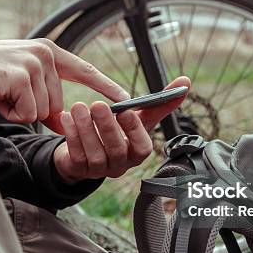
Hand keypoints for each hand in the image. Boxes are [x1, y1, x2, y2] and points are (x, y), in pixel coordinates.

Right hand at [0, 39, 129, 122]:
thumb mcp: (21, 81)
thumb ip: (44, 93)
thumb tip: (62, 121)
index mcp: (47, 50)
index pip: (84, 69)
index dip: (106, 86)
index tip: (127, 99)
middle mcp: (44, 52)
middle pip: (58, 103)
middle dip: (33, 108)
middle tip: (9, 94)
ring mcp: (34, 63)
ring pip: (44, 111)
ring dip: (20, 111)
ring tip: (1, 93)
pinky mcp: (22, 76)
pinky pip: (29, 113)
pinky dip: (11, 113)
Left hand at [52, 77, 190, 183]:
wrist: (86, 149)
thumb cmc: (118, 131)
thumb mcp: (138, 117)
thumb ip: (160, 103)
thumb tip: (186, 81)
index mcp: (137, 152)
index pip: (142, 147)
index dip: (134, 130)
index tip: (126, 111)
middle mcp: (121, 165)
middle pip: (117, 150)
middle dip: (107, 127)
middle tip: (97, 105)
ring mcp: (100, 171)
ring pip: (95, 154)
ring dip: (86, 129)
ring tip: (78, 107)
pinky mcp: (79, 171)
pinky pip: (76, 155)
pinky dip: (71, 135)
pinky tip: (66, 117)